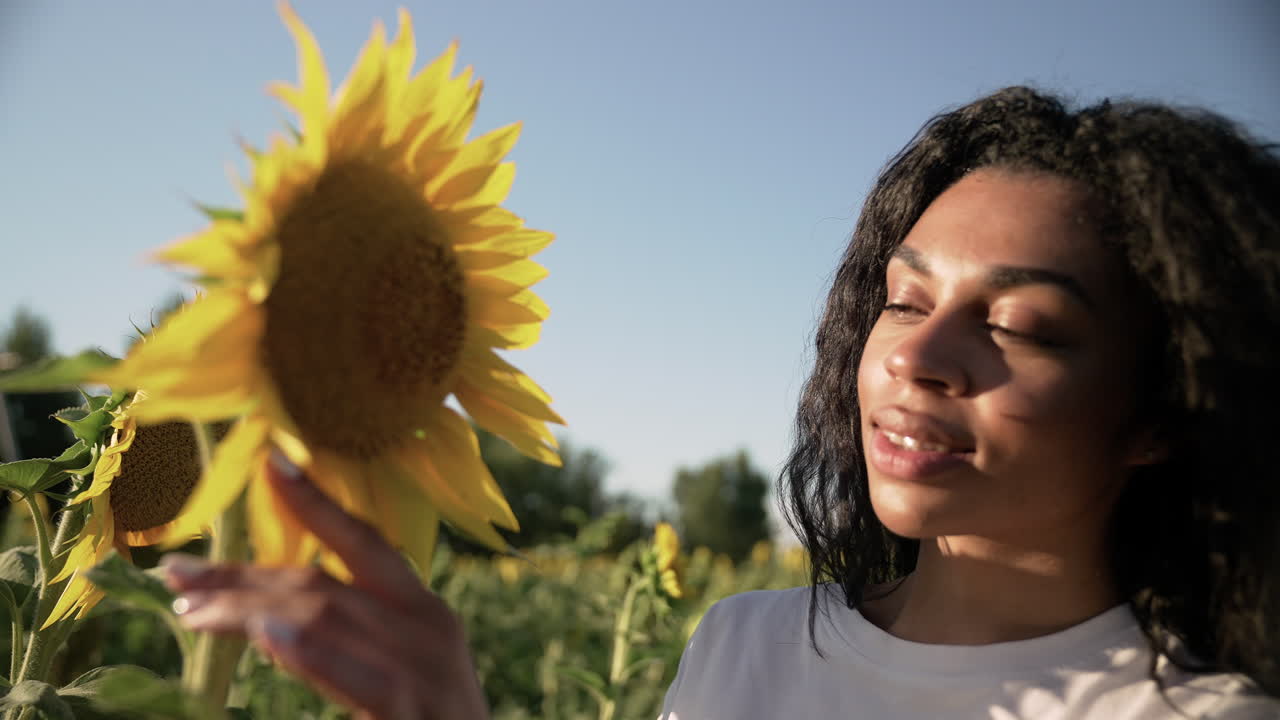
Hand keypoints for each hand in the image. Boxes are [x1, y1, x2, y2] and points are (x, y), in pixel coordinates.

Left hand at [161, 450, 488, 719]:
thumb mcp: (398, 670)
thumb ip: (349, 637)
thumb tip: (273, 616)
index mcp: (424, 610)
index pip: (365, 542)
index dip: (317, 501)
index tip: (268, 463)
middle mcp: (429, 626)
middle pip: (323, 584)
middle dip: (244, 574)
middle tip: (177, 574)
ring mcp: (427, 669)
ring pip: (327, 620)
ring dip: (251, 610)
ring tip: (195, 610)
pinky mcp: (417, 711)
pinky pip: (363, 677)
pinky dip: (314, 653)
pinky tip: (271, 637)